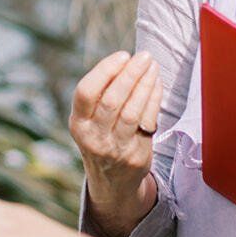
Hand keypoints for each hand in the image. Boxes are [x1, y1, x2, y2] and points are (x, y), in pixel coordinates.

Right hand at [69, 51, 161, 190]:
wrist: (112, 181)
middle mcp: (93, 138)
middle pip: (112, 100)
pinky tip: (157, 84)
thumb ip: (101, 95)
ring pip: (132, 112)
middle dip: (130, 74)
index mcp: (78, 124)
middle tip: (144, 57)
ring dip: (145, 85)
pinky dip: (154, 100)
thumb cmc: (102, 137)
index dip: (105, 71)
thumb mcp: (89, 121)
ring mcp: (115, 149)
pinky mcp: (136, 156)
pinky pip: (147, 122)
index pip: (86, 92)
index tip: (123, 55)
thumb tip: (128, 61)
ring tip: (153, 67)